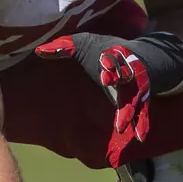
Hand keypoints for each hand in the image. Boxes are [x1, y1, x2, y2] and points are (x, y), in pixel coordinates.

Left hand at [34, 31, 182, 165]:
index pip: (110, 59)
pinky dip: (142, 124)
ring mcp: (136, 87)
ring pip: (133, 99)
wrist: (144, 55)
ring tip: (122, 127)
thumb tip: (38, 51)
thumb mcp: (84, 44)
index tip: (104, 71)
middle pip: (125, 77)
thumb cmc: (107, 50)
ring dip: (129, 112)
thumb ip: (63, 48)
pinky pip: (143, 113)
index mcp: (112, 56)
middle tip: (112, 88)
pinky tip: (140, 137)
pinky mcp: (142, 99)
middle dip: (121, 82)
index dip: (108, 65)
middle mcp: (127, 71)